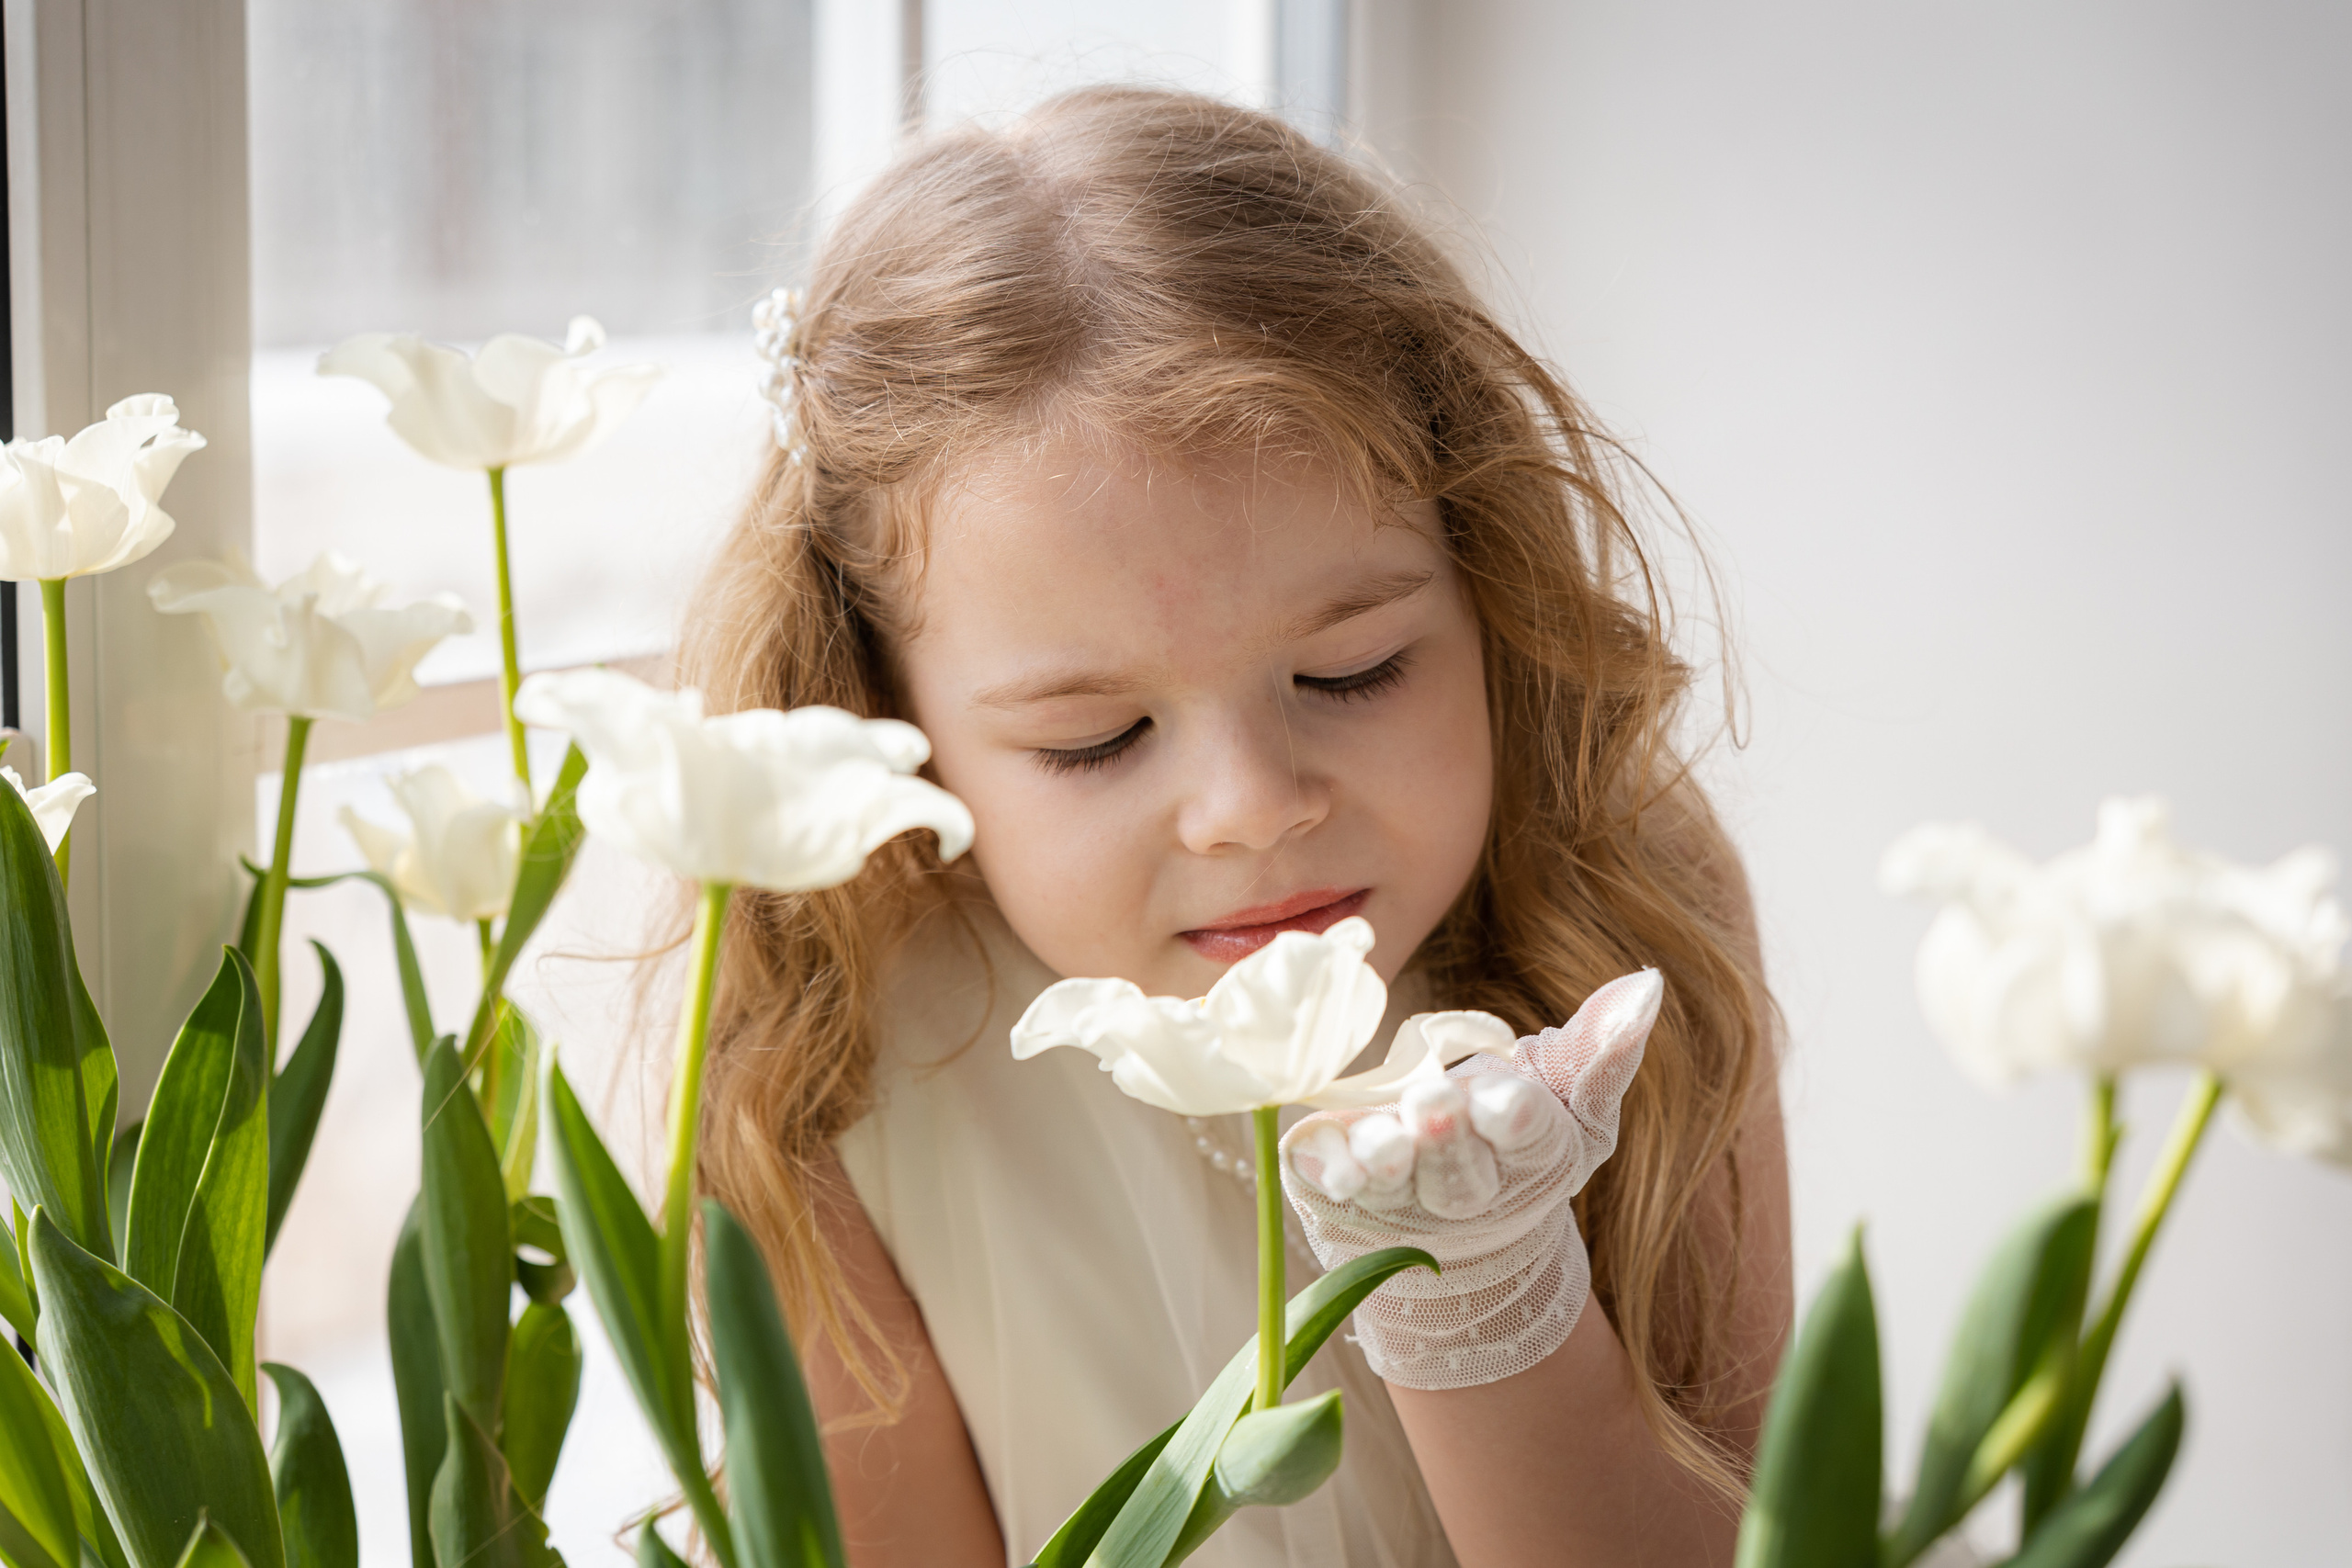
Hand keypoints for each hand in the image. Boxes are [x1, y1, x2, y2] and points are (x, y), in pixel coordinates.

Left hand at [1278, 969, 1662, 1389]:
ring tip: (1380, 1139)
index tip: (1505, 1102)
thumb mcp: (1572, 1100)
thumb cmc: (1517, 1142)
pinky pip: (1322, 1179)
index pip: (1526, 1139)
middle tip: (1433, 1102)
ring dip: (1383, 1160)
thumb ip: (1603, 1048)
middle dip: (1446, 1141)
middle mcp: (1463, 1189)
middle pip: (1458, 1174)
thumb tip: (1647, 983)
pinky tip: (1314, 1146)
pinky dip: (1319, 1163)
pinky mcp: (1336, 1189)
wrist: (1454, 1235)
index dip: (1513, 1121)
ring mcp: (1397, 1196)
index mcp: (1528, 1157)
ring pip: (1390, 1184)